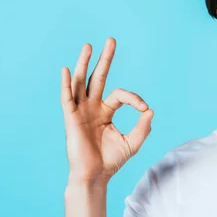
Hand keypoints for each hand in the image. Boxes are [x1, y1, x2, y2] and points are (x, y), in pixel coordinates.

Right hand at [60, 37, 153, 186]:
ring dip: (84, 64)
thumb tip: (150, 110)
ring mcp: (80, 112)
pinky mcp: (71, 119)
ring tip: (88, 46)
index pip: (120, 94)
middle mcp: (92, 108)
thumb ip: (143, 127)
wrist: (95, 176)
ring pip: (81, 83)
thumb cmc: (111, 161)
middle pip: (97, 78)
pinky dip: (66, 85)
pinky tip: (66, 70)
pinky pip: (67, 99)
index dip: (134, 98)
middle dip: (105, 59)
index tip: (144, 108)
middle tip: (111, 40)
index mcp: (105, 112)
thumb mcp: (133, 142)